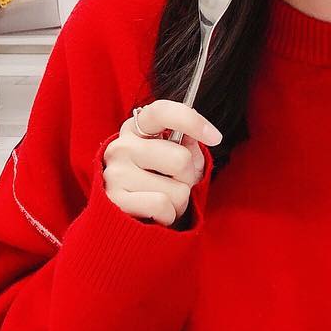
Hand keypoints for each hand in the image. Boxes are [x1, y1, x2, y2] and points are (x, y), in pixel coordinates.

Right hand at [102, 99, 221, 225]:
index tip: (215, 137)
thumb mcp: (175, 161)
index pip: (162, 112)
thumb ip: (188, 147)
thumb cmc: (158, 184)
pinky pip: (162, 206)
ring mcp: (115, 173)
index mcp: (136, 129)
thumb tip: (192, 138)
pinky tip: (157, 214)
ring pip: (177, 189)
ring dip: (179, 202)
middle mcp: (122, 146)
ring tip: (165, 202)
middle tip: (176, 184)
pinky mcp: (115, 200)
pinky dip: (169, 215)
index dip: (192, 121)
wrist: (128, 218)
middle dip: (188, 177)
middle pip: (181, 159)